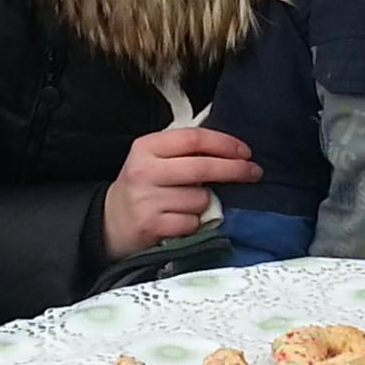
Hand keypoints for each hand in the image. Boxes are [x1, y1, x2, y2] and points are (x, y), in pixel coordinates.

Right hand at [101, 125, 255, 258]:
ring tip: (188, 205)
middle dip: (235, 170)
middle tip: (254, 172)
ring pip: (200, 199)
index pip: (194, 138)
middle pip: (202, 167)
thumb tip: (233, 152)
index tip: (246, 152)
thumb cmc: (143, 187)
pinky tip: (179, 221)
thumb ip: (185, 151)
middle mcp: (144, 171)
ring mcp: (147, 200)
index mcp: (146, 147)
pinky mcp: (151, 226)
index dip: (225, 144)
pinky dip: (194, 223)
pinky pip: (192, 223)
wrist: (110, 222)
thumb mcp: (154, 159)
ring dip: (205, 204)